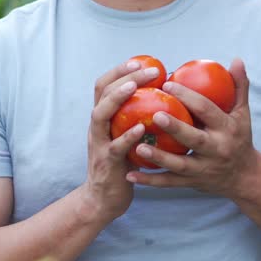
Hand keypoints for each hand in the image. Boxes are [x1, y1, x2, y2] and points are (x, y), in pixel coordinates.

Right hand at [80, 59, 162, 221]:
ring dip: (117, 98)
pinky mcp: (106, 162)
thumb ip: (135, 118)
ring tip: (134, 87)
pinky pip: (115, 146)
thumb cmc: (123, 164)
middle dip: (122, 77)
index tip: (139, 61)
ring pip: (100, 115)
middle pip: (101, 93)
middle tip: (148, 70)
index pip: (104, 85)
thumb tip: (164, 99)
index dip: (118, 70)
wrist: (104, 199)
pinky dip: (127, 135)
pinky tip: (141, 127)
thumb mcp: (124, 136)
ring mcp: (99, 143)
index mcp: (103, 118)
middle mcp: (97, 127)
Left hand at [125, 58, 257, 198]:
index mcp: (227, 129)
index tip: (167, 84)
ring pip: (179, 165)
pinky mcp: (192, 183)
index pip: (207, 111)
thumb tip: (236, 59)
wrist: (245, 178)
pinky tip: (130, 174)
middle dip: (176, 127)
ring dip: (158, 157)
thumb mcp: (242, 113)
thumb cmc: (239, 137)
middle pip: (195, 138)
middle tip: (155, 114)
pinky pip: (169, 183)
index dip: (189, 97)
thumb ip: (239, 86)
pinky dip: (150, 181)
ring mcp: (204, 169)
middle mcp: (217, 149)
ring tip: (137, 146)